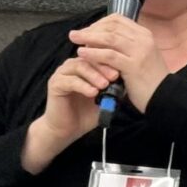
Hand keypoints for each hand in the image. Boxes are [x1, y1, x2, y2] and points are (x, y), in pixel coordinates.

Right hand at [21, 52, 117, 173]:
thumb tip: (131, 81)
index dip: (110, 60)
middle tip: (115, 76)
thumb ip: (115, 89)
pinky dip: (83, 86)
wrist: (67, 130)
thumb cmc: (85, 114)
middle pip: (89, 58)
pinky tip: (93, 93)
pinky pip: (70, 81)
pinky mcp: (55, 84)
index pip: (98, 55)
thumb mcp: (105, 100)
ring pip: (79, 67)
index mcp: (85, 66)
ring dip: (94, 75)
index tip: (124, 68)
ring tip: (105, 85)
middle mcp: (72, 66)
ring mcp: (62, 74)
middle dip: (104, 66)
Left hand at [68, 15, 169, 113]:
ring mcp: (139, 51)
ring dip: (88, 37)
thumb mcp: (141, 58)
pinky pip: (109, 55)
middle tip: (75, 34)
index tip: (88, 31)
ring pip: (109, 38)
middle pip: (112, 26)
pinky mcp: (133, 65)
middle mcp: (143, 39)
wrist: (165, 98)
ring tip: (74, 39)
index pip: (118, 20)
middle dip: (91, 29)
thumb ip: (127, 48)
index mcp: (145, 35)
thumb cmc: (151, 82)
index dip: (100, 23)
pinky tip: (82, 54)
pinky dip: (93, 53)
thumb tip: (105, 42)